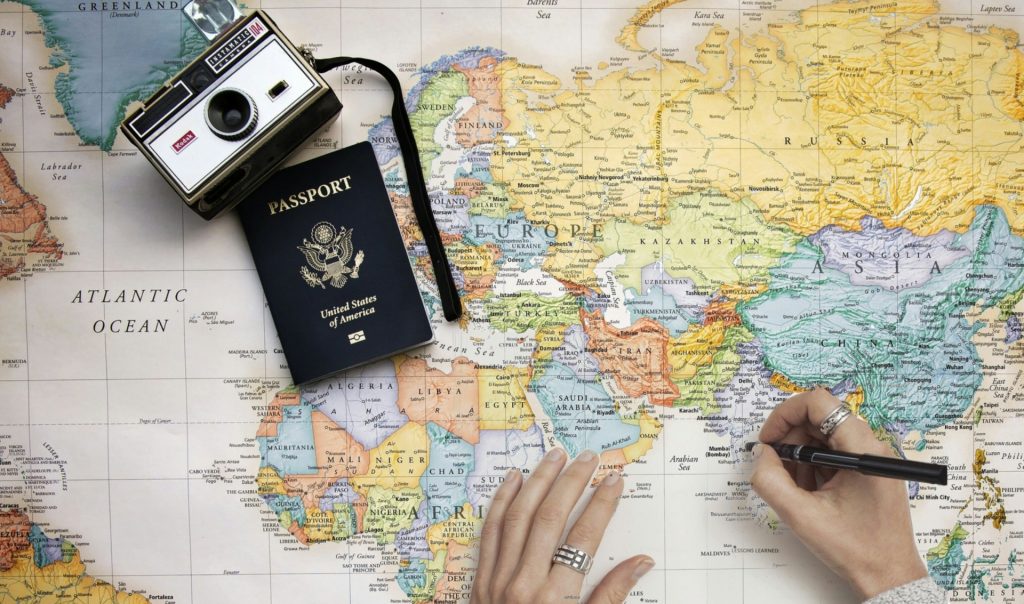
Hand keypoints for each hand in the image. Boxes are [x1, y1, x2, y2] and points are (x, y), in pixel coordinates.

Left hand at [471, 448, 654, 603]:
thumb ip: (610, 596)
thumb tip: (641, 562)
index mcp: (556, 599)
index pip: (584, 538)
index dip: (601, 505)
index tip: (614, 481)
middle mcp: (525, 583)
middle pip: (550, 518)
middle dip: (571, 483)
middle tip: (588, 457)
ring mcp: (498, 578)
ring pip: (518, 516)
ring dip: (538, 481)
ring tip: (555, 456)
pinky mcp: (480, 579)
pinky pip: (490, 530)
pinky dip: (502, 501)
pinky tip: (513, 479)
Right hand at [750, 388, 928, 598]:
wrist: (888, 576)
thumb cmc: (855, 549)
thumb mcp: (801, 516)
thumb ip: (770, 480)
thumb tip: (761, 454)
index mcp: (862, 450)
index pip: (818, 403)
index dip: (785, 414)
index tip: (769, 441)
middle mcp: (872, 446)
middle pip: (819, 418)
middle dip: (791, 439)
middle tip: (776, 467)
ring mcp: (873, 458)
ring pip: (825, 436)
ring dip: (802, 455)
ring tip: (797, 488)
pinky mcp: (870, 469)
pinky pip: (835, 452)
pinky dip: (815, 466)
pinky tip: (811, 493)